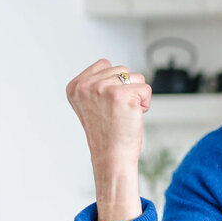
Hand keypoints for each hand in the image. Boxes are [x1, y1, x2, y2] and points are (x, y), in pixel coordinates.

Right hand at [66, 59, 150, 220]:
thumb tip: (114, 69)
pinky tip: (133, 115)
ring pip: (136, 77)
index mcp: (75, 86)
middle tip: (118, 112)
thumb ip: (97, 84)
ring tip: (125, 113)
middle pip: (122, 69)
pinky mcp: (120, 95)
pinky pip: (146, 88)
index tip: (108, 105)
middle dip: (128, 89)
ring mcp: (101, 88)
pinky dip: (146, 103)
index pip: (104, 64)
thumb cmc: (107, 133)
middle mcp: (85, 85)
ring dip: (137, 95)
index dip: (115, 84)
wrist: (112, 156)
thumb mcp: (91, 104)